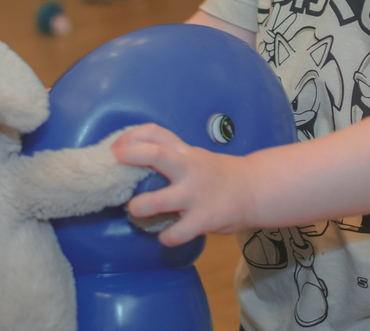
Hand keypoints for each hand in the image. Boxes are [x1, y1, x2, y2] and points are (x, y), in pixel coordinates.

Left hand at [112, 123, 254, 245]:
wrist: (255, 190)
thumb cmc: (219, 175)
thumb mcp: (196, 157)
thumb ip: (172, 158)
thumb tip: (135, 160)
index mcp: (185, 152)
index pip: (156, 133)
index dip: (131, 136)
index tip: (115, 147)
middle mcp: (189, 168)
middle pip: (156, 154)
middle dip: (131, 156)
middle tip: (114, 163)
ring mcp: (196, 194)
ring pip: (159, 200)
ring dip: (139, 206)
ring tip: (134, 210)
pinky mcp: (204, 219)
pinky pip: (177, 232)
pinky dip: (166, 237)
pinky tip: (165, 237)